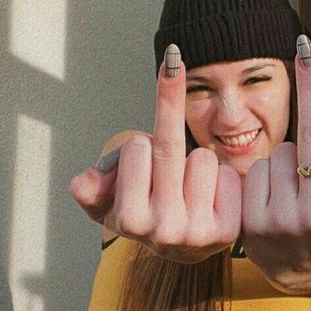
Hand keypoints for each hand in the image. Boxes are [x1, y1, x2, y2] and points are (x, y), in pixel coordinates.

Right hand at [69, 51, 241, 263]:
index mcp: (130, 220)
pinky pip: (227, 175)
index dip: (138, 145)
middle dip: (170, 105)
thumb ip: (89, 188)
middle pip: (168, 147)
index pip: (136, 148)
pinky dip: (221, 179)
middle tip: (174, 60)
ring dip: (196, 163)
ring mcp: (197, 233)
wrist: (186, 249)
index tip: (139, 148)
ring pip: (203, 158)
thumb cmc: (146, 211)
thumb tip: (83, 182)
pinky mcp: (227, 231)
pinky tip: (211, 199)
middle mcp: (162, 231)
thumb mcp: (108, 202)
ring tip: (188, 188)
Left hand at [241, 36, 310, 278]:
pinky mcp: (251, 220)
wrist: (294, 270)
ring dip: (288, 156)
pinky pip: (258, 167)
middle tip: (304, 46)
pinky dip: (266, 171)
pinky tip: (273, 192)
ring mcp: (280, 219)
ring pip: (282, 151)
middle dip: (310, 88)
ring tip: (294, 185)